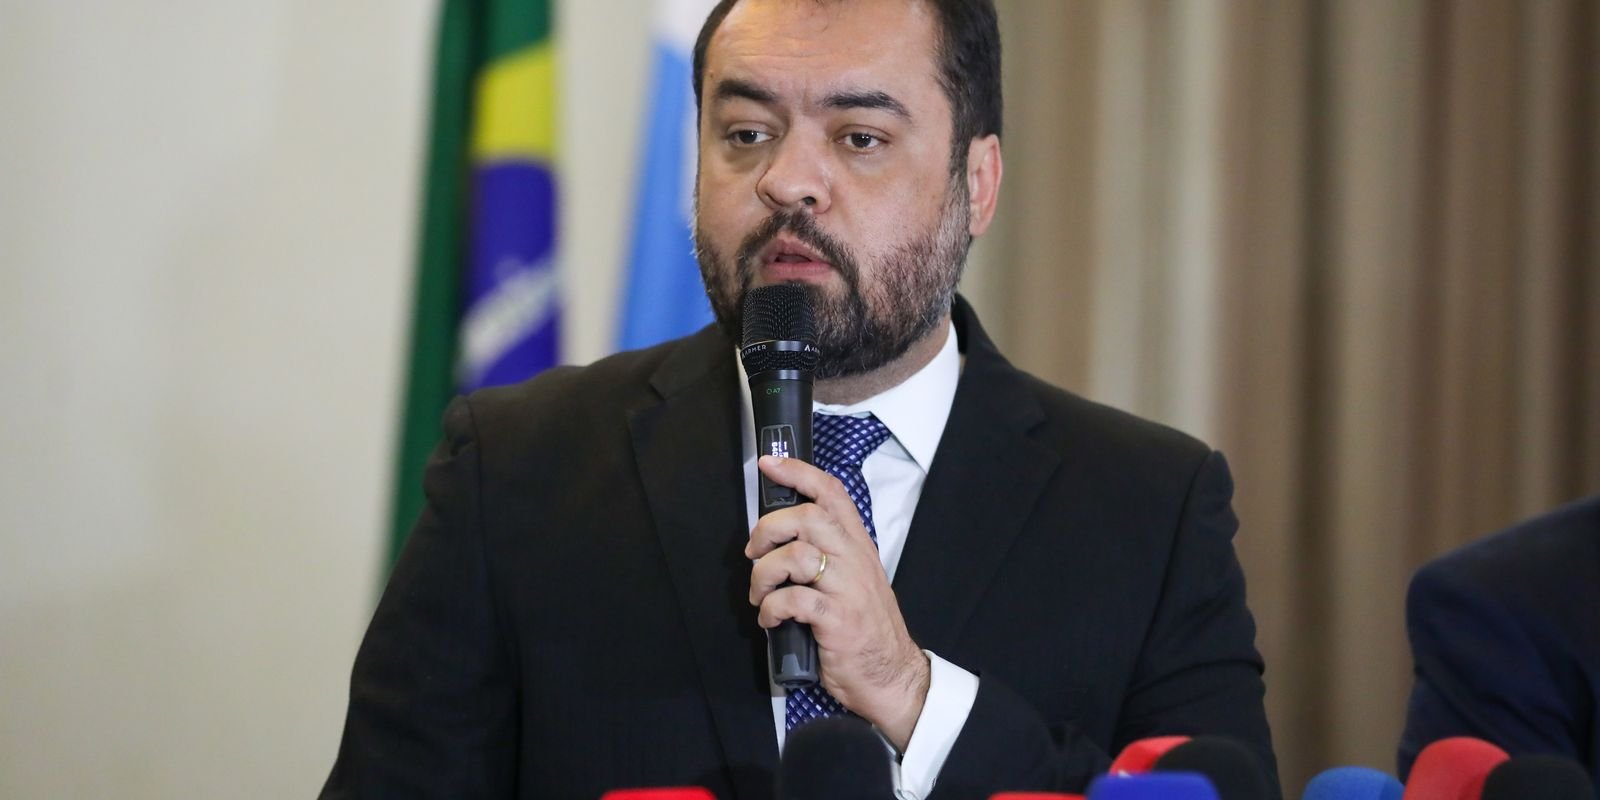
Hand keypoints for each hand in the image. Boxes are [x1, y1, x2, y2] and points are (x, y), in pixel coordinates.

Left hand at [744, 454, 930, 749]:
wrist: (891, 676)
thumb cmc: (866, 628)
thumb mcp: (855, 580)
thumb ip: (829, 553)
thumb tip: (784, 536)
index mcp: (858, 546)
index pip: (832, 494)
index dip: (798, 473)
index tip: (769, 463)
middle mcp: (855, 561)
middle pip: (808, 518)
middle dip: (769, 529)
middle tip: (755, 553)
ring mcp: (847, 590)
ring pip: (795, 557)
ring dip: (764, 575)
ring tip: (761, 595)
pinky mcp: (837, 620)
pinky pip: (793, 600)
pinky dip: (771, 608)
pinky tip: (770, 619)